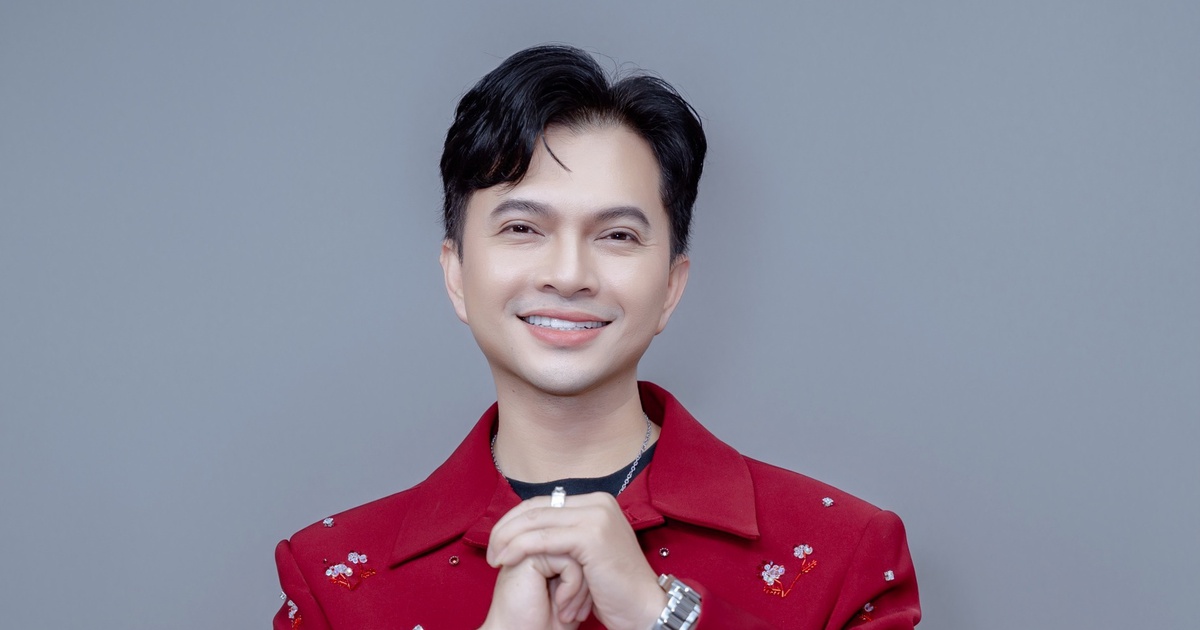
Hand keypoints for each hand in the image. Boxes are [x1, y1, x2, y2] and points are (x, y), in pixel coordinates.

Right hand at [480, 554, 591, 629]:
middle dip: (586, 583)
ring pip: (576, 553)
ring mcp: (531, 550)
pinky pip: (568, 560)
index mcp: (546, 553)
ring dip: (579, 587)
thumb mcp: (574, 593)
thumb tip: (607, 552)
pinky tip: (560, 604)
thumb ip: (584, 568)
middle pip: (580, 549)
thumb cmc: (550, 624)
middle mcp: (537, 548)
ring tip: (570, 611)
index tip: (583, 607)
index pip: (582, 550)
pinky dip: (572, 586)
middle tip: (579, 611)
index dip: (587, 580)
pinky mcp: (529, 557)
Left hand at [488, 492, 667, 629]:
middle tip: (490, 549)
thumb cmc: (615, 589)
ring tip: (493, 558)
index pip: (545, 502)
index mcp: (598, 502)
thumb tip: (535, 529)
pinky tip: (506, 560)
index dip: (517, 519)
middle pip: (537, 507)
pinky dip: (518, 549)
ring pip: (535, 521)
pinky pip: (542, 539)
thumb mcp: (589, 553)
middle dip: (507, 527)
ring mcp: (596, 516)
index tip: (499, 540)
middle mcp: (598, 502)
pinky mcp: (590, 535)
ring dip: (507, 539)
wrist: (644, 608)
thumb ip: (568, 534)